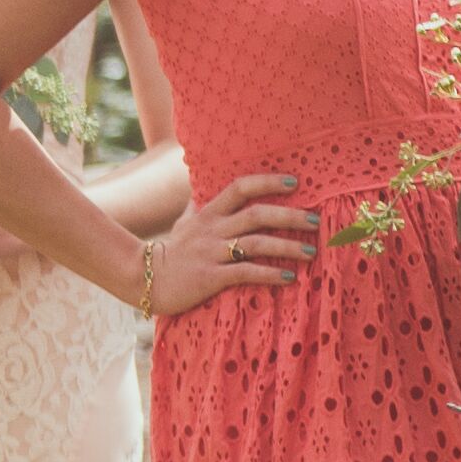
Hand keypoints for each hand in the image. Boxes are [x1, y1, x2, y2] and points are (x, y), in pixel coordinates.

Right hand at [144, 170, 317, 314]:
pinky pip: (245, 272)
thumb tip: (205, 185)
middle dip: (290, 216)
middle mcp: (212, 230)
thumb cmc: (172, 252)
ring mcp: (211, 253)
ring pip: (256, 244)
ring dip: (287, 247)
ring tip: (310, 251)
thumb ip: (199, 205)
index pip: (240, 188)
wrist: (144, 280)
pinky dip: (270, 274)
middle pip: (256, 215)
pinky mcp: (210, 277)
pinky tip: (289, 277)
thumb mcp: (184, 223)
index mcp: (208, 214)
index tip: (295, 182)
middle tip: (316, 220)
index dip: (268, 182)